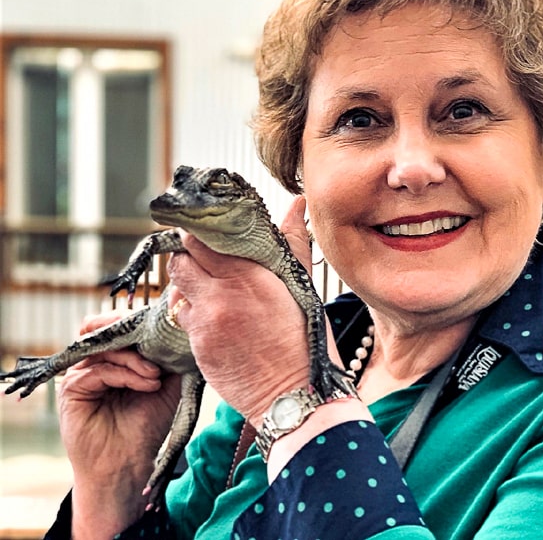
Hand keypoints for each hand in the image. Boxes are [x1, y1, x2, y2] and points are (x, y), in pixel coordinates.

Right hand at [57, 311, 181, 534]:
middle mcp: (96, 361)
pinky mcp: (72, 388)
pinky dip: (126, 373)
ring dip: (137, 359)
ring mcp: (82, 373)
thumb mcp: (167, 383)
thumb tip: (180, 327)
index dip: (143, 323)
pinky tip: (148, 384)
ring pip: (107, 348)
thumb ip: (168, 355)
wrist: (129, 464)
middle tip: (161, 344)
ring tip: (156, 376)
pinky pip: (99, 369)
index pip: (123, 325)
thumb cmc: (148, 425)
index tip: (168, 327)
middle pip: (111, 329)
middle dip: (138, 334)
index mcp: (116, 357)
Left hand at [167, 196, 337, 424]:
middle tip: (204, 258)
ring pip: (177, 288)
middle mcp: (221, 295)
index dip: (201, 233)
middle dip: (190, 255)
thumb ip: (292, 242)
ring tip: (210, 289)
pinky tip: (216, 318)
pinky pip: (183, 319)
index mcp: (250, 276)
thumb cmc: (306, 340)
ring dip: (188, 283)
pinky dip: (194, 312)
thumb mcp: (302, 286)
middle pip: (181, 258)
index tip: (208, 232)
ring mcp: (206, 323)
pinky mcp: (197, 348)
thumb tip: (296, 204)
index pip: (202, 239)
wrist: (296, 396)